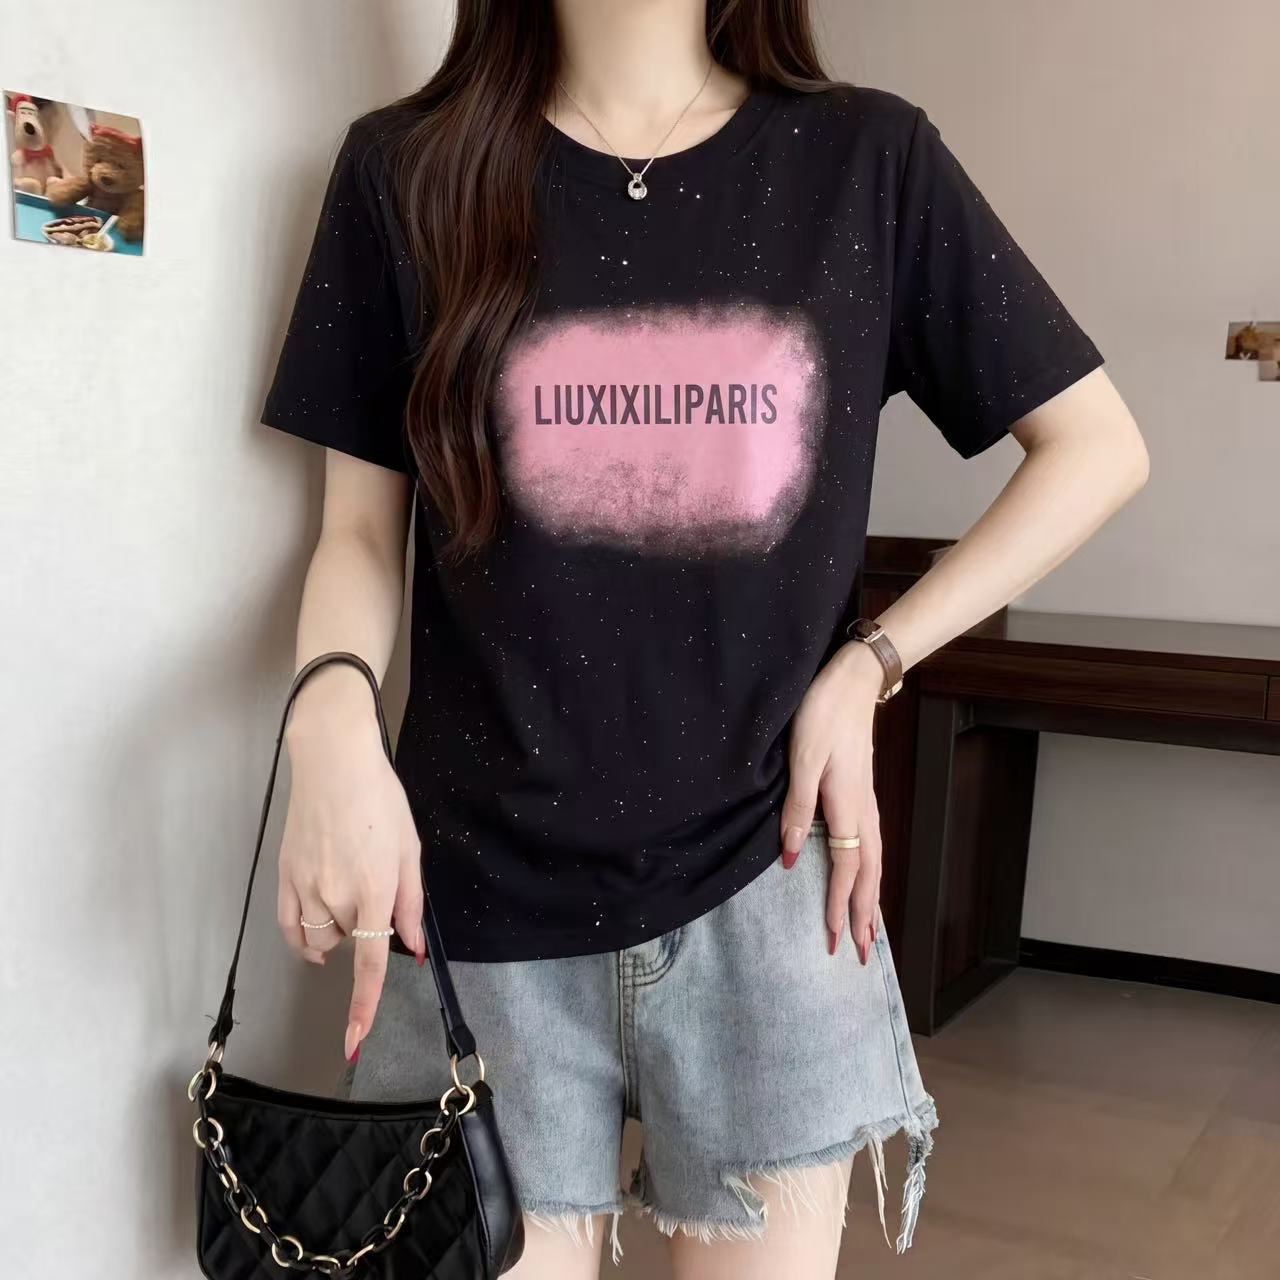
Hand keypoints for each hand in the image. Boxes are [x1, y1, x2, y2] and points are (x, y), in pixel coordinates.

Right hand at [276, 670, 424, 1061]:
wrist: (332, 761)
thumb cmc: (379, 799)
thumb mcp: (409, 849)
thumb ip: (410, 905)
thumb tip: (411, 950)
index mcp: (374, 889)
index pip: (367, 964)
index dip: (363, 1007)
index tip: (353, 1043)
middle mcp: (335, 895)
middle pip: (349, 944)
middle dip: (364, 929)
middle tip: (374, 882)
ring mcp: (304, 888)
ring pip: (319, 939)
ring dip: (336, 931)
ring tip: (347, 888)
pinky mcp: (284, 878)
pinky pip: (289, 928)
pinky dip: (303, 938)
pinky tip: (315, 934)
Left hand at [779, 642, 884, 962]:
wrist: (850, 681)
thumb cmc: (822, 715)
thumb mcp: (802, 759)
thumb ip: (797, 810)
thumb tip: (791, 859)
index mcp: (847, 807)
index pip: (847, 870)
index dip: (840, 907)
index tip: (835, 940)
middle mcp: (863, 811)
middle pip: (869, 875)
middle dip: (865, 916)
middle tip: (862, 954)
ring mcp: (866, 802)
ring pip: (874, 862)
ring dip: (872, 898)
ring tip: (870, 929)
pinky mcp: (862, 793)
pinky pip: (871, 846)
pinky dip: (870, 873)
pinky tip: (864, 878)